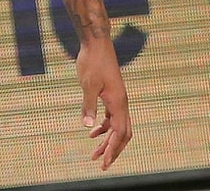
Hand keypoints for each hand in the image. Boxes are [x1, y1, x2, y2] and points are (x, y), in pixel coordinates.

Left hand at [77, 39, 131, 169]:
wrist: (96, 44)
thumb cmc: (92, 62)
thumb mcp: (87, 85)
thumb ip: (88, 105)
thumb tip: (87, 126)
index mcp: (118, 103)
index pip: (119, 133)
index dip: (113, 149)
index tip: (105, 163)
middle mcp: (121, 103)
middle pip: (123, 134)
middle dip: (113, 150)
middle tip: (102, 164)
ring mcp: (117, 99)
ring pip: (117, 126)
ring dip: (107, 140)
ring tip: (94, 154)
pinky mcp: (111, 95)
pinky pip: (111, 117)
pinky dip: (104, 127)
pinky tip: (92, 132)